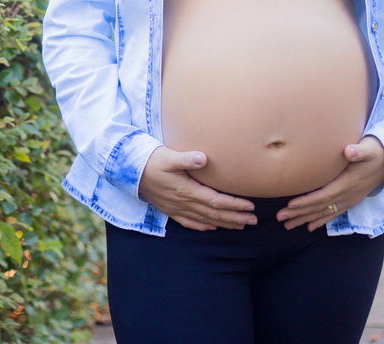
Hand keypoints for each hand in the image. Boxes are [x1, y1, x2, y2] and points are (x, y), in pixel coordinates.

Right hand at [138, 146, 257, 231]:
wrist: (129, 172)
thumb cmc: (150, 161)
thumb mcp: (168, 157)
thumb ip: (186, 159)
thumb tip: (203, 158)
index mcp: (186, 190)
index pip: (216, 200)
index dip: (234, 205)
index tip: (250, 207)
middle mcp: (183, 203)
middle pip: (214, 214)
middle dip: (235, 218)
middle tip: (254, 221)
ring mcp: (176, 208)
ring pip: (205, 220)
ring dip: (224, 224)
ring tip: (241, 226)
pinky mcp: (170, 209)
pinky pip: (189, 222)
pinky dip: (203, 226)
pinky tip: (212, 228)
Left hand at [277, 136, 383, 231]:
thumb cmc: (375, 151)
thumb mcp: (369, 148)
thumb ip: (359, 150)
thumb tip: (350, 151)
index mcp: (348, 183)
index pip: (324, 195)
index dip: (307, 201)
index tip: (290, 204)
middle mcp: (348, 195)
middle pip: (320, 207)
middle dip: (299, 213)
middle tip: (280, 218)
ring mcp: (350, 199)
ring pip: (324, 212)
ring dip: (305, 219)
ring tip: (287, 225)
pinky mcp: (351, 199)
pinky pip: (334, 213)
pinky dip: (321, 220)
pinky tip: (310, 227)